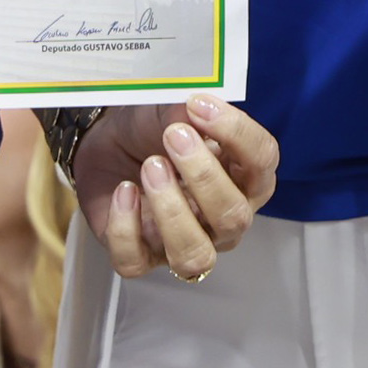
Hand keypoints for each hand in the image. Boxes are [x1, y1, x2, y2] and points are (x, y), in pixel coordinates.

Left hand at [73, 98, 276, 283]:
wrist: (105, 144)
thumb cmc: (148, 131)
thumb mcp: (166, 110)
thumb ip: (184, 111)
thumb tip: (192, 111)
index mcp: (241, 177)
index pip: (263, 161)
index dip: (238, 133)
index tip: (200, 105)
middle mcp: (220, 219)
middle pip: (234, 217)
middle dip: (204, 175)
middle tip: (173, 136)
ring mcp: (183, 242)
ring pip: (195, 254)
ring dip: (172, 211)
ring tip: (150, 167)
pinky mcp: (141, 256)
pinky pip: (137, 261)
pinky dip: (126, 227)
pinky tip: (124, 191)